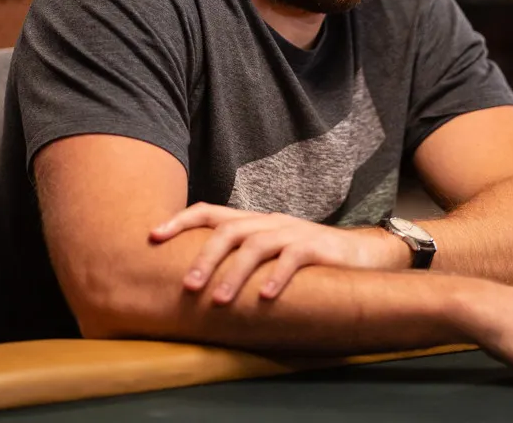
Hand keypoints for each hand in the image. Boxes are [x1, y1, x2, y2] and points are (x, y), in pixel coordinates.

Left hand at [149, 203, 405, 303]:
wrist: (360, 254)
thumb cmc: (305, 260)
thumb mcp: (268, 254)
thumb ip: (238, 259)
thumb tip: (193, 281)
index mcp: (252, 222)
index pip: (210, 212)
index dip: (180, 221)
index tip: (152, 237)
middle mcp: (268, 223)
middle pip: (229, 230)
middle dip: (204, 257)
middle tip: (186, 286)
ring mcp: (292, 233)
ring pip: (256, 246)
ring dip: (235, 274)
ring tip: (220, 301)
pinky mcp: (315, 249)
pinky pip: (293, 260)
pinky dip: (276, 278)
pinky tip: (265, 299)